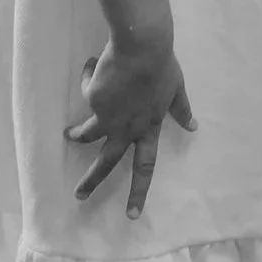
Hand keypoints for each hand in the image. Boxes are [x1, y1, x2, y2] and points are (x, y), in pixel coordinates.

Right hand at [65, 37, 196, 217]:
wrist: (143, 46)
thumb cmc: (162, 65)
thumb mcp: (176, 88)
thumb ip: (181, 109)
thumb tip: (193, 126)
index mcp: (149, 128)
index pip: (145, 167)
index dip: (139, 191)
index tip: (132, 214)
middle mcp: (127, 128)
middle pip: (108, 162)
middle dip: (92, 181)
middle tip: (80, 197)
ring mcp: (109, 116)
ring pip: (88, 135)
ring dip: (77, 135)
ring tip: (68, 135)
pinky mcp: (93, 99)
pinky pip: (87, 90)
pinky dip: (90, 78)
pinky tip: (95, 66)